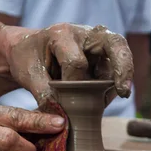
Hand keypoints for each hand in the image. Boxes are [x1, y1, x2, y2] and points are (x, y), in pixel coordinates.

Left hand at [2, 23, 133, 107]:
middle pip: (115, 44)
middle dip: (123, 67)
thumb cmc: (26, 58)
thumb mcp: (28, 74)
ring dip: (112, 86)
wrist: (26, 51)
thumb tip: (60, 117)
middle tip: (124, 92)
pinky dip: (109, 90)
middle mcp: (85, 34)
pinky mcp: (102, 59)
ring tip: (99, 102)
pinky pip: (112, 75)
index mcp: (62, 34)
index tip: (61, 97)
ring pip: (116, 64)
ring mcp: (97, 46)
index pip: (76, 62)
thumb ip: (44, 93)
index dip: (70, 84)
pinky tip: (98, 101)